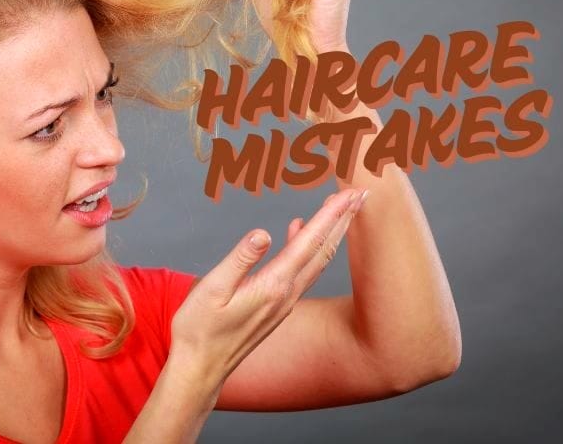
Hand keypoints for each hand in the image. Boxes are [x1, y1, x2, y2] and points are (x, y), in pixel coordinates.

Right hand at [169, 188, 366, 388]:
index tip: (349, 193)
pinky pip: (303, 271)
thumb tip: (264, 233)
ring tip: (342, 208)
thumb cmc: (199, 330)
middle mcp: (286, 294)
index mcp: (273, 286)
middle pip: (324, 251)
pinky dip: (308, 247)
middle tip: (363, 194)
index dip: (330, 215)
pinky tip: (298, 231)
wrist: (201, 369)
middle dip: (344, 220)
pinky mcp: (277, 307)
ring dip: (333, 233)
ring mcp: (284, 303)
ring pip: (317, 261)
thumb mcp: (212, 290)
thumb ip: (240, 260)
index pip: (309, 243)